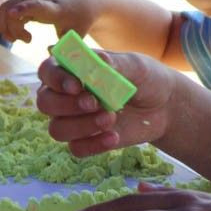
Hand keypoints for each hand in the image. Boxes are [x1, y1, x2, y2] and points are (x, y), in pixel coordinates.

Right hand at [0, 0, 99, 43]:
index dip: (23, 9)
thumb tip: (48, 52)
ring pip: (7, 7)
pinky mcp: (29, 1)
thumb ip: (63, 47)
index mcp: (54, 9)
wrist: (87, 1)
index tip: (12, 14)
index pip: (36, 5)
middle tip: (27, 41)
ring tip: (25, 40)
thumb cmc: (82, 19)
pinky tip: (24, 36)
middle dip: (10, 27)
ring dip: (7, 26)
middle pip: (12, 7)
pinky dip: (9, 24)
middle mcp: (40, 0)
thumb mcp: (77, 35)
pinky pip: (9, 9)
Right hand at [36, 50, 175, 156]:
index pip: (47, 71)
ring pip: (56, 129)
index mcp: (72, 69)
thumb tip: (95, 61)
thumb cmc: (145, 78)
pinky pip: (75, 148)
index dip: (56, 79)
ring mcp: (74, 119)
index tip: (77, 85)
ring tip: (111, 119)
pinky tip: (114, 137)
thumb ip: (113, 64)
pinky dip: (93, 144)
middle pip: (45, 103)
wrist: (164, 106)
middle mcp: (66, 95)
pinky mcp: (85, 140)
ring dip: (82, 126)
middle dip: (68, 105)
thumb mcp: (135, 66)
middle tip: (96, 103)